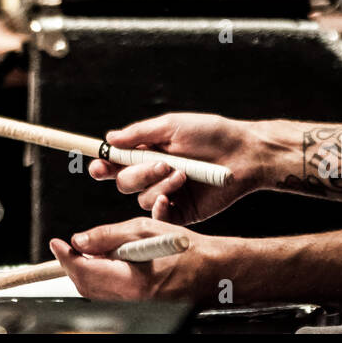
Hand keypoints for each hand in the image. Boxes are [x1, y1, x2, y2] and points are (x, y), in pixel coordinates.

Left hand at [48, 217, 222, 302]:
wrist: (213, 272)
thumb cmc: (187, 249)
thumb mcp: (146, 229)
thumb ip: (109, 235)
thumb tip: (80, 240)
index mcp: (134, 281)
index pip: (85, 271)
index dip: (66, 257)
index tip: (58, 243)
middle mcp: (133, 300)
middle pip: (86, 286)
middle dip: (73, 265)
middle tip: (68, 247)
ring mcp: (137, 308)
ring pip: (96, 293)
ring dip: (86, 273)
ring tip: (89, 253)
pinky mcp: (140, 309)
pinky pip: (110, 297)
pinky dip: (101, 280)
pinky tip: (107, 265)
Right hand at [88, 113, 258, 224]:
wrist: (244, 154)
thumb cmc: (211, 133)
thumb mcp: (172, 126)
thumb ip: (140, 134)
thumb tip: (109, 139)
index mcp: (148, 153)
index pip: (116, 163)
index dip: (103, 165)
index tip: (98, 166)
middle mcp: (154, 175)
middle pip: (124, 183)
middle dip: (138, 174)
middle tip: (162, 163)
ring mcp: (168, 194)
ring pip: (140, 199)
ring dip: (157, 186)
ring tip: (183, 174)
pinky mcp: (182, 212)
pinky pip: (159, 216)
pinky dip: (159, 208)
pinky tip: (170, 197)